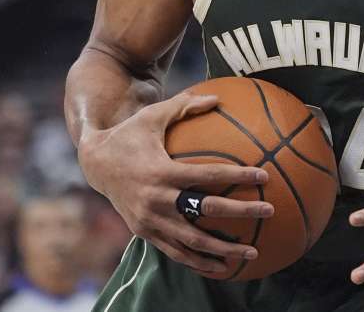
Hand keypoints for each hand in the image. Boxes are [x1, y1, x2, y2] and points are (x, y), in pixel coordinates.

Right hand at [77, 92, 274, 273]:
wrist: (94, 164)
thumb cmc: (129, 135)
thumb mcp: (153, 116)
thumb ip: (184, 106)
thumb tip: (217, 96)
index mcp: (162, 171)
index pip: (208, 175)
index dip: (237, 176)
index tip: (264, 176)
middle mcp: (156, 200)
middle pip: (206, 210)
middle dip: (241, 212)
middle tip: (269, 211)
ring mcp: (150, 220)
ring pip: (192, 241)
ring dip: (224, 249)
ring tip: (253, 252)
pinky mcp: (145, 233)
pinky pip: (176, 252)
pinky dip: (199, 262)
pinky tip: (222, 267)